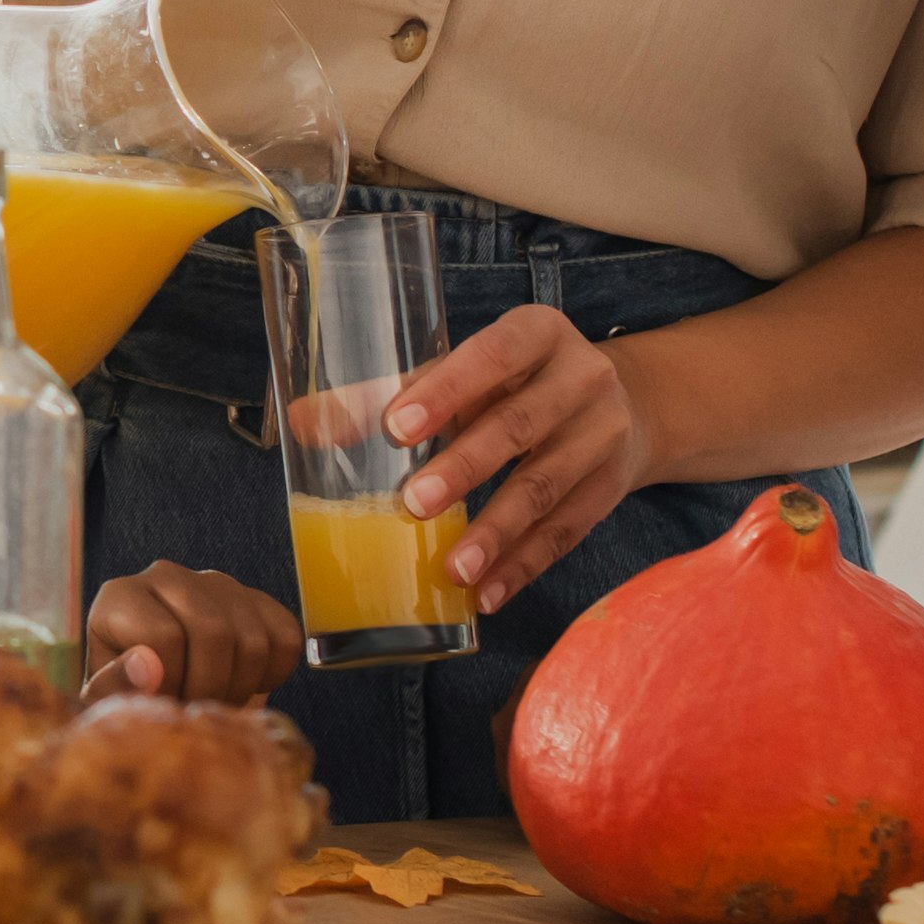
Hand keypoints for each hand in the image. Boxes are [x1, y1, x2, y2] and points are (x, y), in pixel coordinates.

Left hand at [84, 561, 302, 704]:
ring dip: (241, 687)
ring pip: (252, 639)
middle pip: (213, 632)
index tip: (165, 704)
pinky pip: (286, 637)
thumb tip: (148, 666)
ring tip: (216, 702)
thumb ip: (117, 686)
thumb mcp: (109, 702)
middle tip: (198, 711)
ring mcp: (215, 584)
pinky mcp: (255, 598)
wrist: (164, 692)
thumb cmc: (130, 698)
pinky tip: (244, 683)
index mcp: (120, 597)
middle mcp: (166, 577)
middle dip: (211, 688)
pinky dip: (274, 673)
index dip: (170, 683)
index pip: (162, 635)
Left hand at [385, 310, 653, 612]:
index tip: (397, 429)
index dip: (445, 392)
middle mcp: (582, 377)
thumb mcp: (463, 371)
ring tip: (452, 568)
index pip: (493, 356)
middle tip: (412, 504)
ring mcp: (604, 434)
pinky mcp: (612, 486)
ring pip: (546, 486)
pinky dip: (524, 565)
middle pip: (519, 426)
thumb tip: (301, 423)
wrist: (622, 401)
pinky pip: (567, 531)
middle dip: (465, 468)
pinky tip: (487, 591)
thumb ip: (389, 393)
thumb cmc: (512, 383)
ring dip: (497, 532)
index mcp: (538, 332)